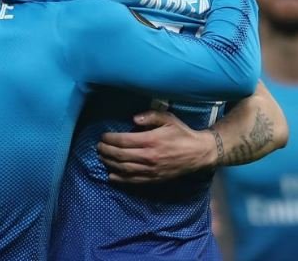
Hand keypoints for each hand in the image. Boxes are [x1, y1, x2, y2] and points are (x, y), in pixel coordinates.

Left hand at [97, 110, 216, 183]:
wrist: (199, 153)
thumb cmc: (181, 133)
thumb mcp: (168, 119)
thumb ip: (150, 116)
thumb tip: (133, 118)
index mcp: (151, 140)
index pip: (123, 141)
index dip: (110, 139)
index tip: (103, 136)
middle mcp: (149, 156)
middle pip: (120, 155)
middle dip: (106, 151)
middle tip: (98, 147)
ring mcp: (151, 170)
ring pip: (124, 168)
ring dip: (110, 163)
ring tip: (102, 158)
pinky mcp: (154, 179)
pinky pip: (134, 180)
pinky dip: (120, 179)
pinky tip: (111, 175)